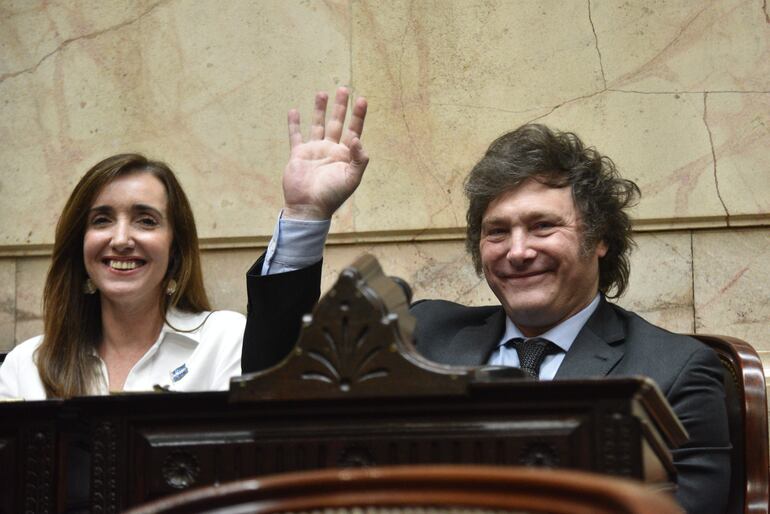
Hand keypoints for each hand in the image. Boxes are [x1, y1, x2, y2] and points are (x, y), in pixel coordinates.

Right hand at [282, 87, 368, 219]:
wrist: (308, 207)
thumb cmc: (332, 195)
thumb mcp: (352, 178)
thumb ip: (358, 159)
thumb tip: (357, 138)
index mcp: (345, 155)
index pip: (354, 130)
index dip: (359, 116)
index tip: (362, 99)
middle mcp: (331, 150)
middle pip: (337, 123)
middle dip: (341, 107)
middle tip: (344, 89)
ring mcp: (314, 151)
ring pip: (318, 125)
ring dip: (320, 110)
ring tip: (322, 93)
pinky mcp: (299, 154)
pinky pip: (296, 136)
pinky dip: (294, 124)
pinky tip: (294, 111)